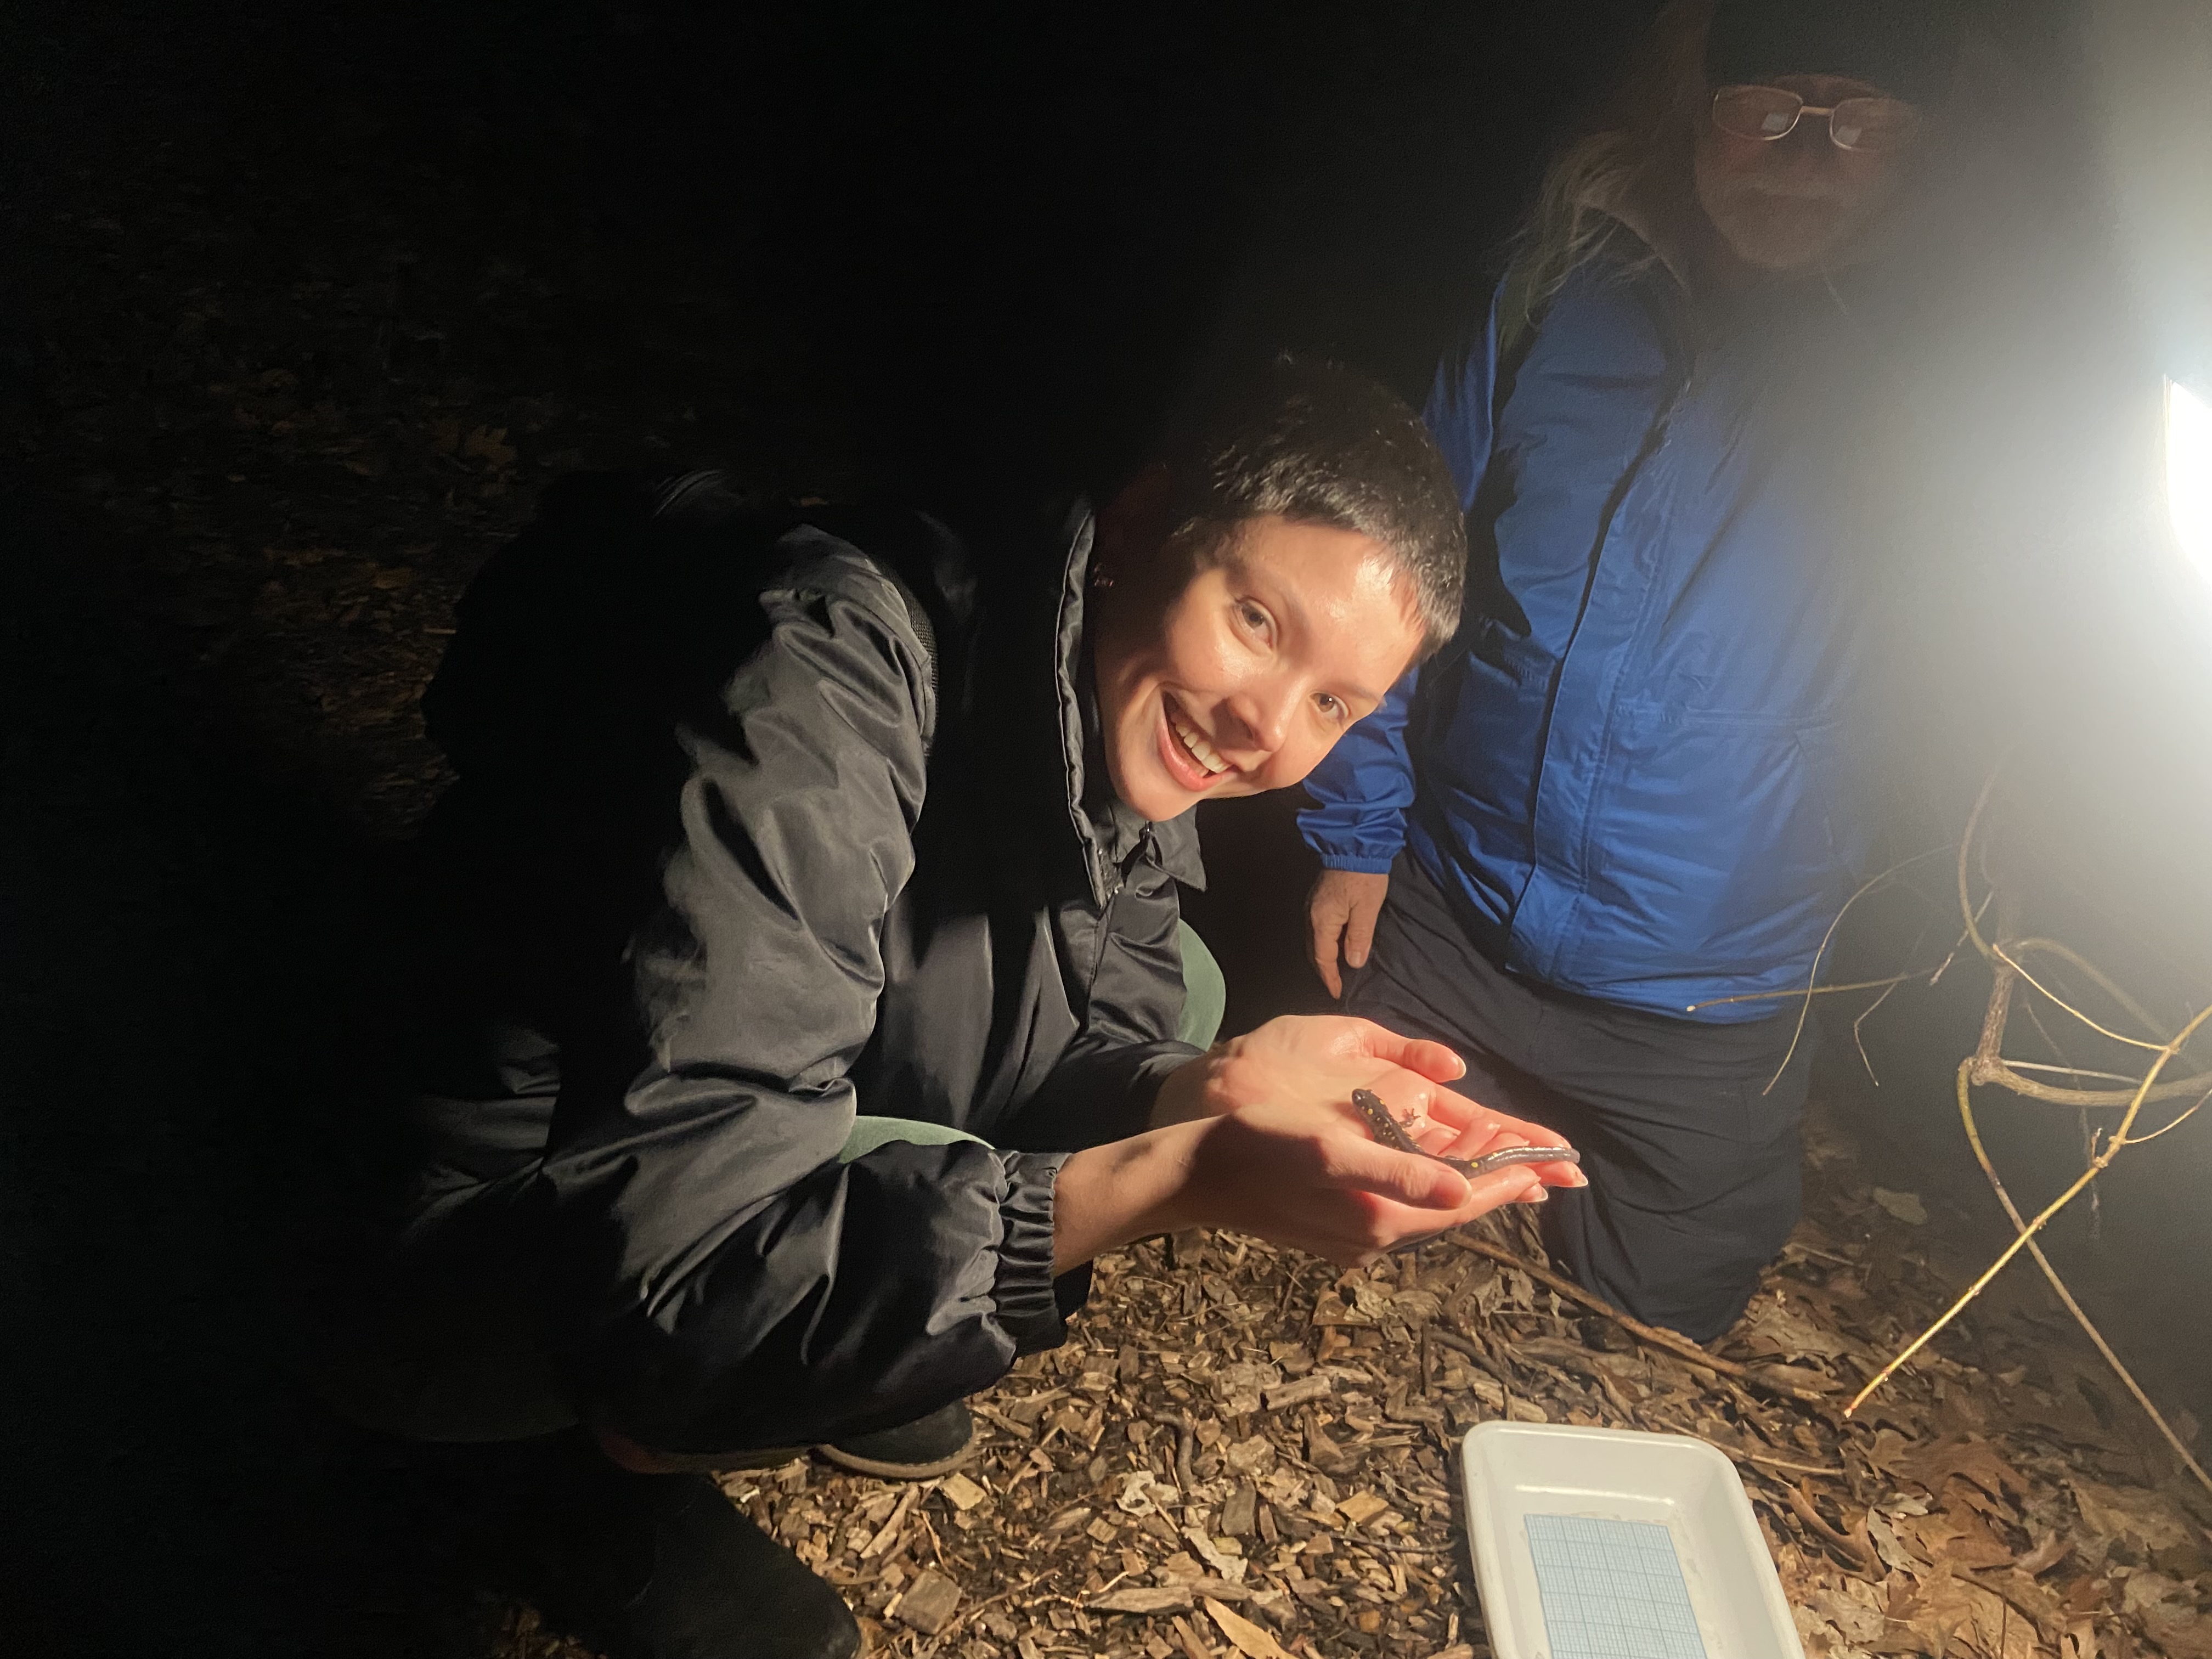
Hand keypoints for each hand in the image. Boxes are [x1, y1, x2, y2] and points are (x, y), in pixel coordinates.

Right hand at [1060, 1015, 1584, 1270]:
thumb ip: (1395, 1173)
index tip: (1550, 1165)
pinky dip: (1426, 1187)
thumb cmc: (1259, 1150)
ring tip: (1499, 1162)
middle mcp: (1374, 1235)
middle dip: (1497, 1185)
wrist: (1196, 1174)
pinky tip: (1432, 1170)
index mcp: (1380, 1217)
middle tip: (1540, 1163)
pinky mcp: (1334, 1225)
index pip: (1463, 1203)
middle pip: (1451, 1210)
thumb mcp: (1328, 1152)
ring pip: (1426, 1211)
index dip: (1508, 1182)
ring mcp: (1353, 1235)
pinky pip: (1398, 1208)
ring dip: (1465, 1186)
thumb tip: (1457, 1192)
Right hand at [1308, 868, 1389, 998]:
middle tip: (1335, 985)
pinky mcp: (1318, 899)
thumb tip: (1353, 962)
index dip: (1330, 977)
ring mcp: (1313, 905)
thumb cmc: (1364, 877)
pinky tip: (1333, 945)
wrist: (1355, 845)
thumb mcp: (1367, 909)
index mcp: (1322, 921)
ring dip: (1322, 956)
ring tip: (1334, 970)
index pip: (1323, 957)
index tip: (1336, 992)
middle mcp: (1312, 915)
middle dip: (1323, 970)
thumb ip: (1359, 937)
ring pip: (1313, 939)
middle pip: (1313, 950)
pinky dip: (1323, 943)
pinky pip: (1316, 929)